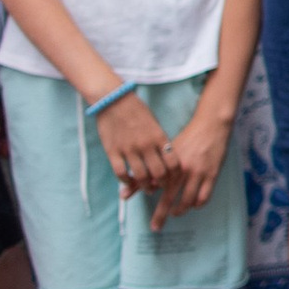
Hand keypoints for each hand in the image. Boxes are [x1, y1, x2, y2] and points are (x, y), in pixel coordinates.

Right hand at [95, 91, 174, 208]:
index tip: (173, 178)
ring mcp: (128, 149)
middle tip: (160, 187)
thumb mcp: (154, 123)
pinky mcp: (113, 151)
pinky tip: (129, 181)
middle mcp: (145, 145)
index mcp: (159, 137)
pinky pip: (121, 173)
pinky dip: (126, 181)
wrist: (113, 100)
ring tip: (147, 188)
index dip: (175, 175)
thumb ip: (160, 140)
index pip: (173, 163)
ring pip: (141, 176)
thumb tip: (165, 158)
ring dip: (145, 186)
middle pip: (159, 173)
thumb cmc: (136, 110)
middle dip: (162, 184)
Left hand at [147, 101, 233, 225]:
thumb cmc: (187, 138)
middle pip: (169, 198)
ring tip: (176, 213)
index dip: (148, 197)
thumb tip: (126, 191)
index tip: (142, 201)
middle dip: (161, 215)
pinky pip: (204, 197)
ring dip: (181, 210)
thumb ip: (148, 171)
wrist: (211, 125)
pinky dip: (198, 204)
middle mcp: (182, 169)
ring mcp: (198, 173)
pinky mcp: (212, 175)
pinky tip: (193, 205)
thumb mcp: (166, 151)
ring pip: (188, 200)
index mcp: (168, 163)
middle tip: (155, 227)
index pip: (154, 186)